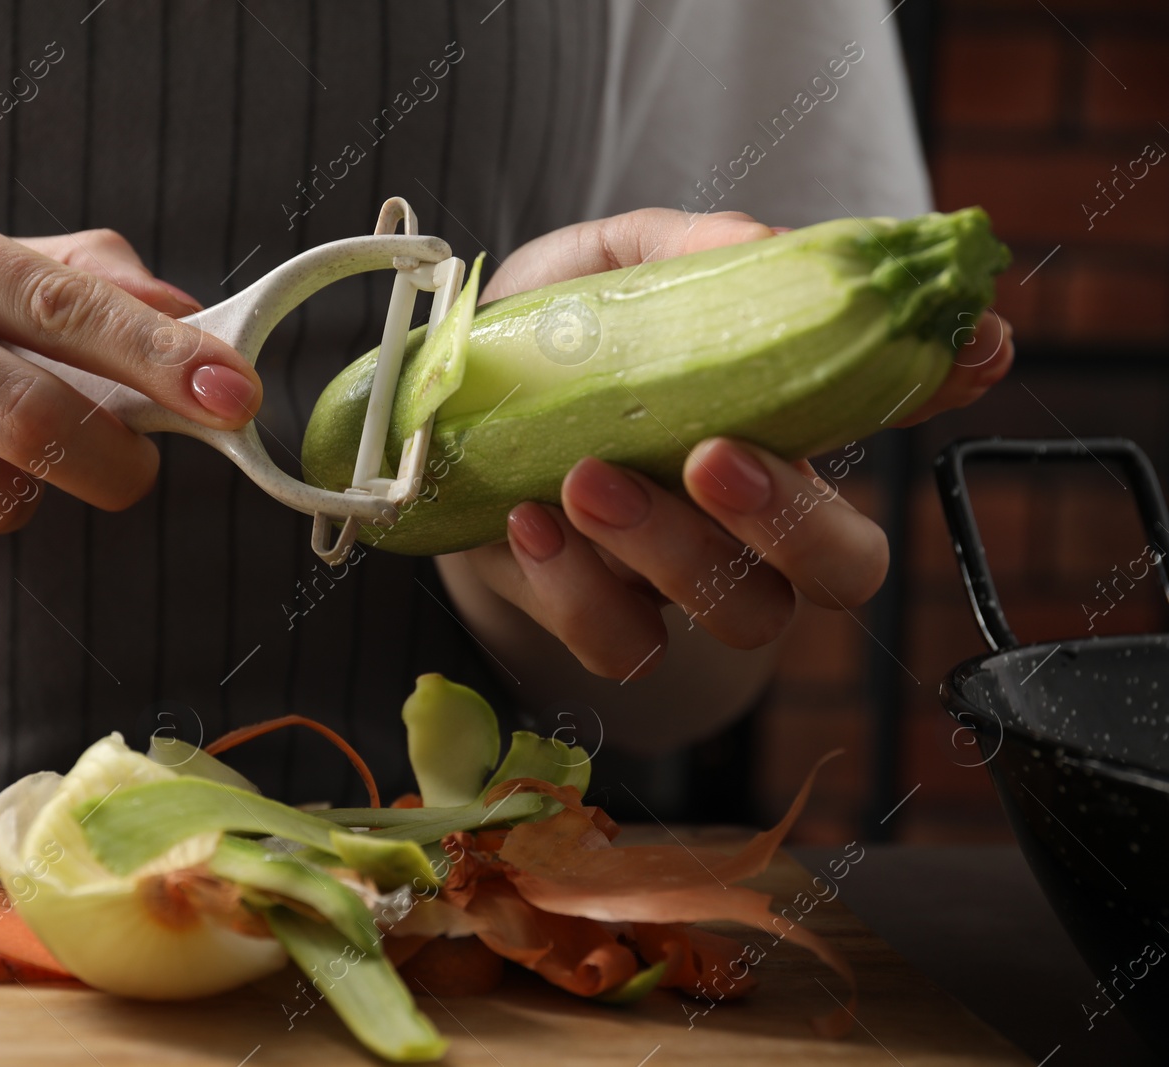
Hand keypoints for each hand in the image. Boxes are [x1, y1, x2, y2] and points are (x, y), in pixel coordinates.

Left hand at [440, 208, 1013, 679]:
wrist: (443, 417)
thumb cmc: (549, 340)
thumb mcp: (606, 267)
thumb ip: (684, 251)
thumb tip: (761, 247)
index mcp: (776, 416)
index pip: (889, 406)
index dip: (943, 383)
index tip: (971, 347)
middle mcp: (753, 515)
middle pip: (844, 567)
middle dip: (794, 522)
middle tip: (715, 459)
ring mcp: (685, 579)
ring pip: (741, 615)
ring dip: (671, 553)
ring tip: (586, 480)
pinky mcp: (604, 619)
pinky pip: (621, 642)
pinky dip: (575, 591)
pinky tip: (528, 522)